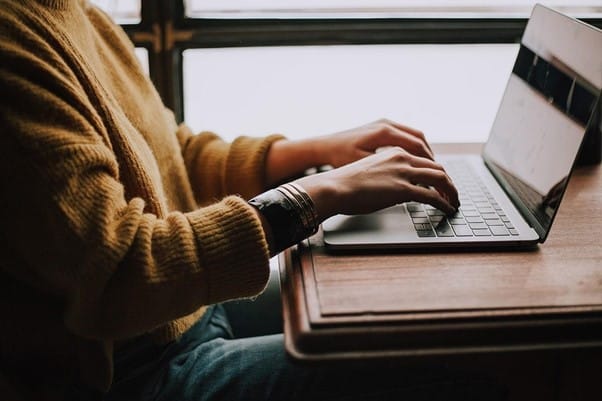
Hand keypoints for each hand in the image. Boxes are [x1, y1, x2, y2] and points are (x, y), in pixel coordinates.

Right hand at [296, 146, 459, 220]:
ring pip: (440, 179)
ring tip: (454, 202)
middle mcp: (402, 158)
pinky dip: (444, 203)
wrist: (334, 187)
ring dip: (451, 191)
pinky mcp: (403, 189)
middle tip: (453, 194)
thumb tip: (392, 188)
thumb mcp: (369, 171)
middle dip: (448, 182)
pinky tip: (447, 209)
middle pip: (437, 167)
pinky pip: (432, 196)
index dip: (436, 172)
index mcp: (394, 152)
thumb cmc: (345, 182)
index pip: (424, 159)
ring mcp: (403, 173)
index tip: (440, 183)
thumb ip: (386, 174)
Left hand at [317, 119, 434, 167]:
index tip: (436, 175)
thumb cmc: (340, 158)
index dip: (429, 162)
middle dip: (430, 157)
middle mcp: (386, 124)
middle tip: (438, 173)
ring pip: (414, 135)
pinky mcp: (380, 126)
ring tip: (429, 168)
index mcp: (384, 132)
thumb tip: (411, 178)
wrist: (324, 146)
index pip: (417, 145)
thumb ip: (388, 169)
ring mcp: (384, 123)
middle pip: (419, 139)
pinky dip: (413, 147)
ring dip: (423, 151)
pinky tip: (414, 161)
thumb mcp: (364, 166)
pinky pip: (404, 135)